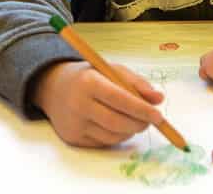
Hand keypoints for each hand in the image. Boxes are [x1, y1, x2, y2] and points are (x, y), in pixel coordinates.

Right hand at [31, 60, 163, 147]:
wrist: (53, 88)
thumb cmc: (88, 76)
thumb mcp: (110, 70)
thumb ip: (136, 83)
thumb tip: (159, 99)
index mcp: (88, 82)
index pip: (120, 99)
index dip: (141, 109)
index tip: (159, 116)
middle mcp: (78, 104)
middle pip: (117, 121)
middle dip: (139, 123)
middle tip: (151, 120)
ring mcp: (74, 123)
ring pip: (113, 135)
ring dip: (130, 131)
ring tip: (132, 120)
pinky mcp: (73, 138)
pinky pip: (104, 142)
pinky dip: (116, 136)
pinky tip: (115, 124)